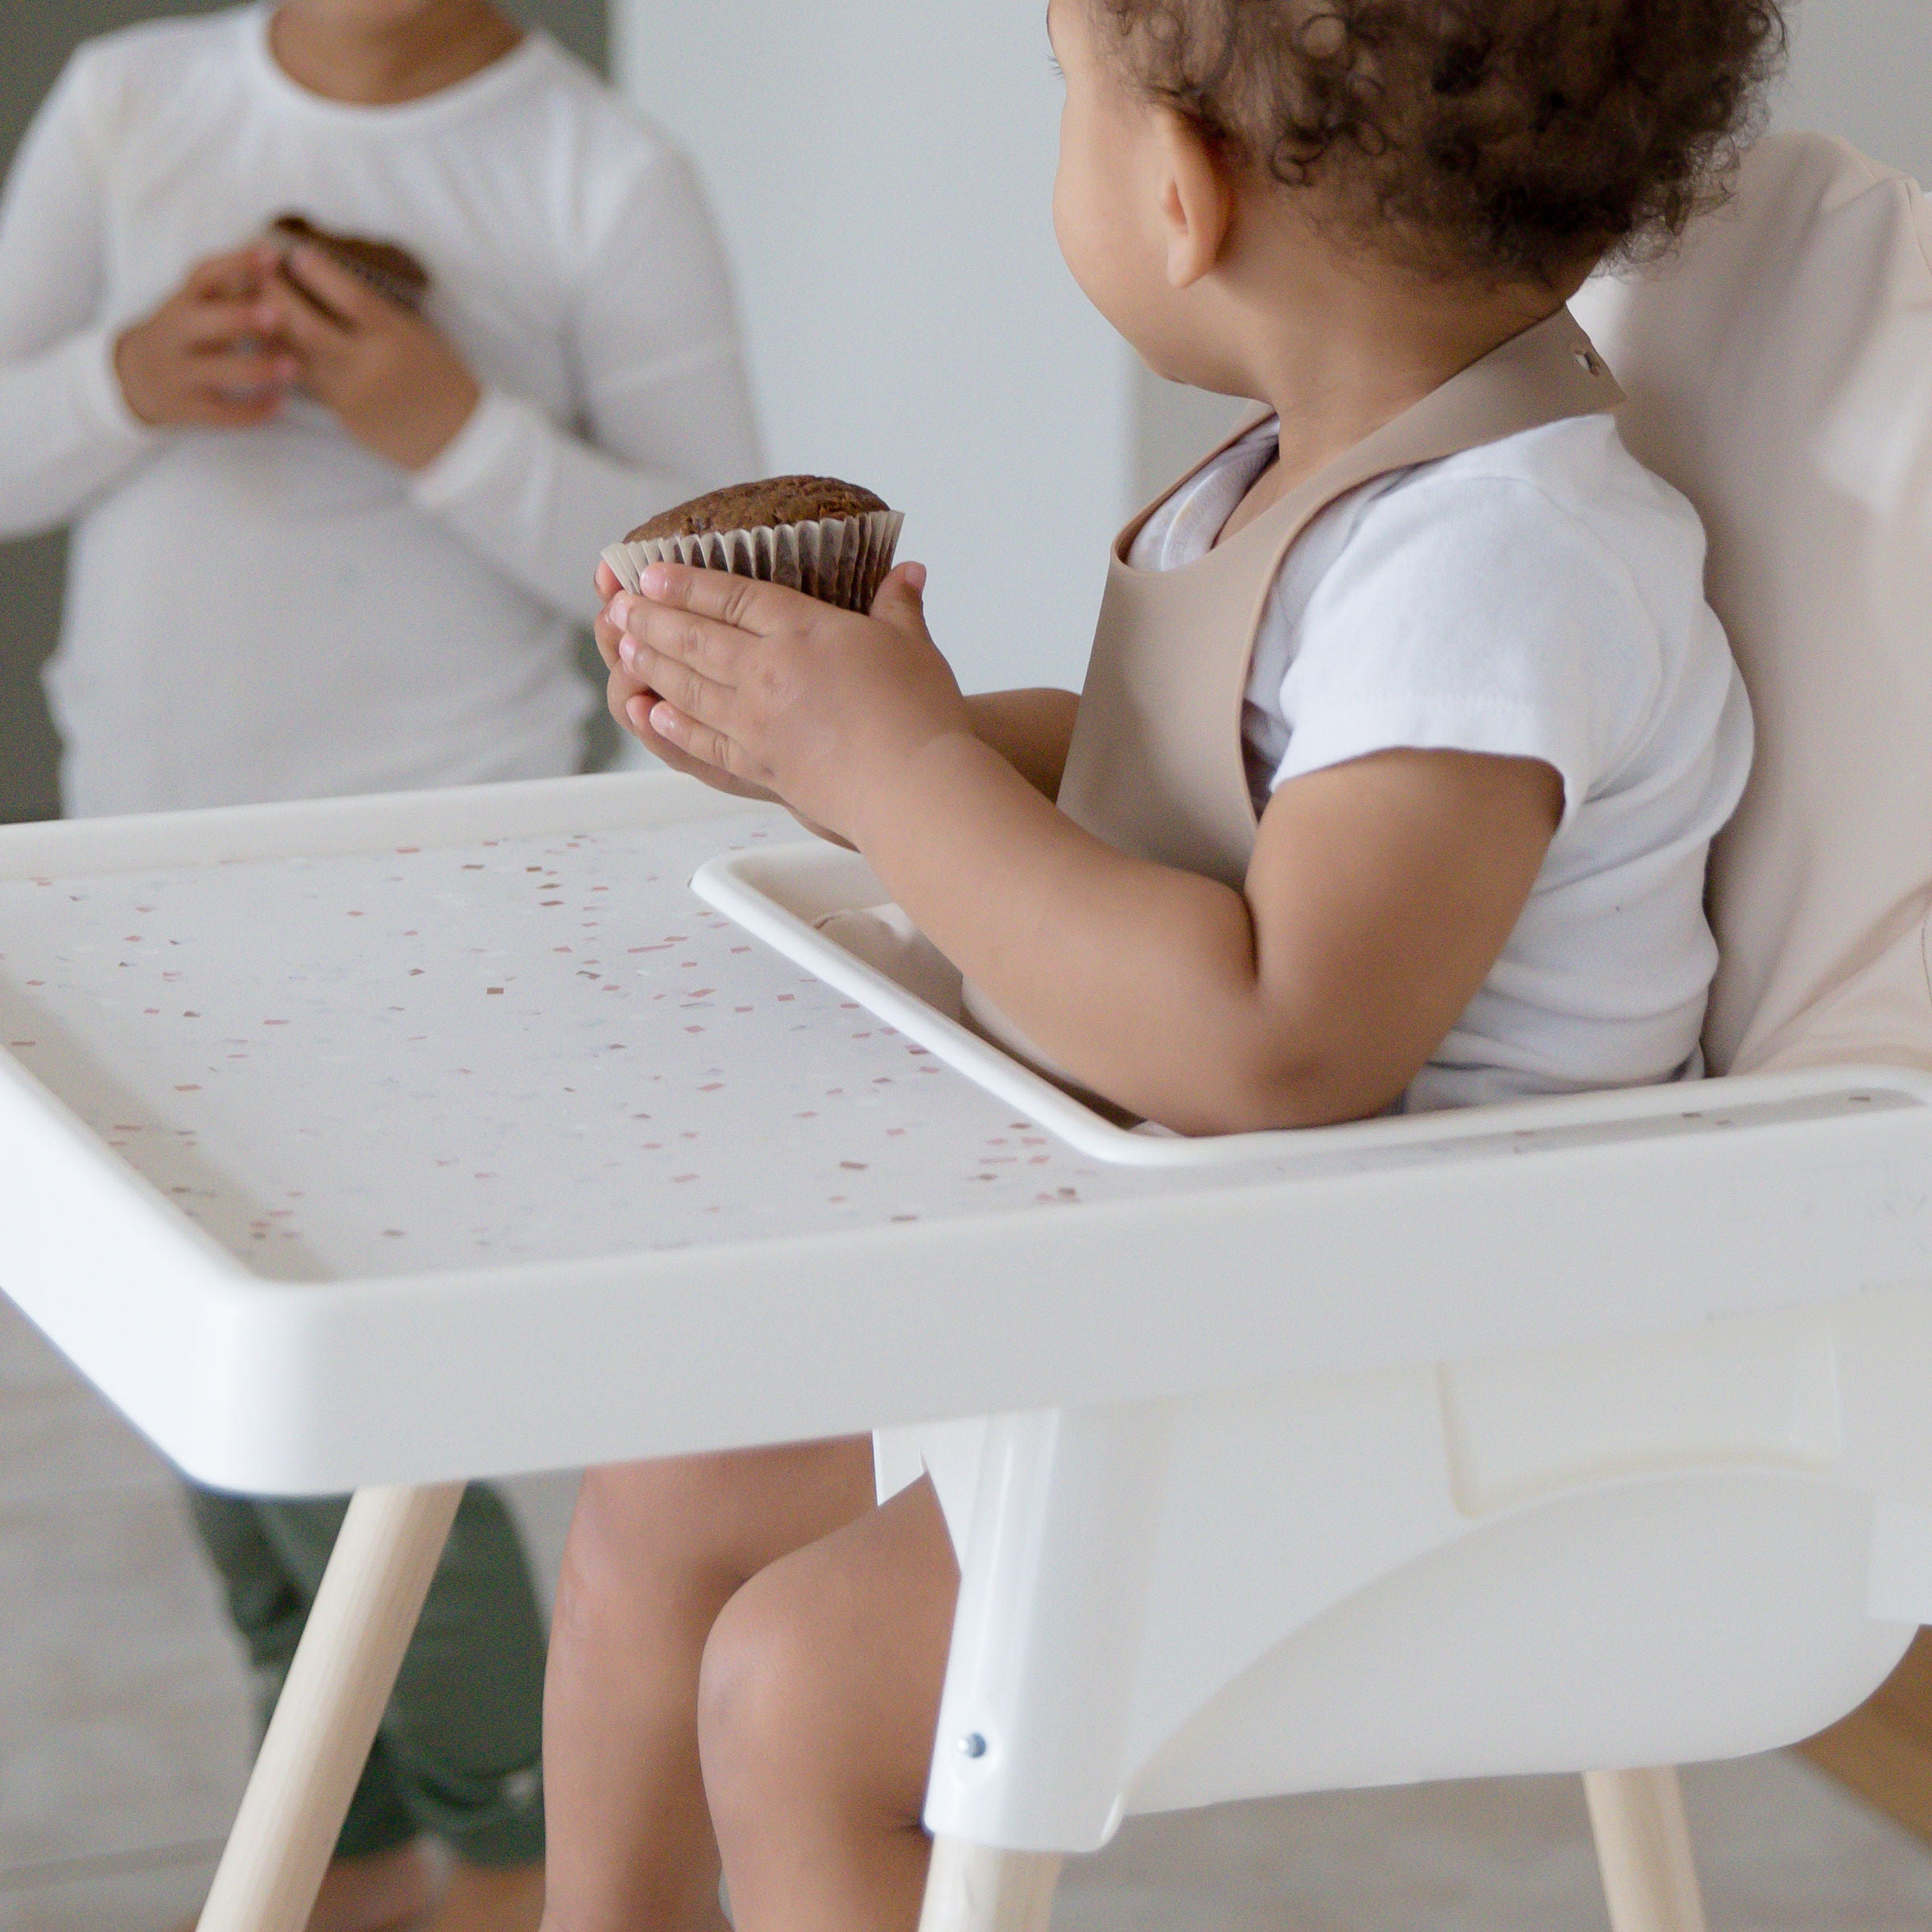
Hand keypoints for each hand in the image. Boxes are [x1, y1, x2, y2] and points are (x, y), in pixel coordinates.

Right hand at [113, 244, 299, 427]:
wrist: (135, 377)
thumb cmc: (187, 333)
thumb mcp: (197, 306)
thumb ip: (233, 290)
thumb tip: (282, 261)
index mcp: (182, 301)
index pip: (204, 276)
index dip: (237, 264)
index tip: (272, 255)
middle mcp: (176, 334)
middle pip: (204, 322)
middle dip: (240, 317)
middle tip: (278, 313)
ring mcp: (180, 372)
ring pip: (218, 370)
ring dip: (258, 368)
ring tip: (294, 366)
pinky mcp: (188, 408)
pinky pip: (223, 413)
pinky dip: (253, 409)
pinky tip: (280, 402)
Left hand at [257, 241, 479, 468]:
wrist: (457, 438)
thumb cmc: (443, 379)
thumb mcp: (421, 336)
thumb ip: (380, 314)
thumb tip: (336, 284)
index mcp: (396, 338)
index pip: (348, 295)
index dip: (318, 270)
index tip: (298, 253)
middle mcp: (369, 364)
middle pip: (306, 324)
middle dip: (277, 293)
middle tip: (260, 271)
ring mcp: (351, 392)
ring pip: (295, 354)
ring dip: (270, 325)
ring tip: (254, 300)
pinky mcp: (342, 414)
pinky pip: (305, 379)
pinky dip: (286, 355)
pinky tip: (273, 338)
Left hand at [604, 560, 972, 842]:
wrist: (912, 788)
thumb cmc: (921, 716)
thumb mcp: (914, 646)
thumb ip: (900, 606)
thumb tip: (908, 572)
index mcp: (803, 631)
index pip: (731, 597)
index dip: (687, 582)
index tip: (653, 573)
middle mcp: (767, 672)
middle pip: (694, 638)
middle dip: (651, 619)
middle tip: (618, 606)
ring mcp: (756, 721)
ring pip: (688, 686)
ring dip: (650, 665)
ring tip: (624, 648)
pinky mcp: (759, 765)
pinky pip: (703, 741)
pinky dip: (672, 726)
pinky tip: (654, 715)